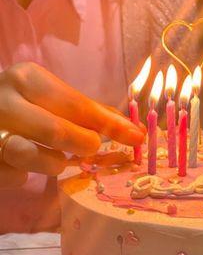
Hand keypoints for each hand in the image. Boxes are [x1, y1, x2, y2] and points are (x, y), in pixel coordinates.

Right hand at [0, 62, 144, 186]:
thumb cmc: (22, 103)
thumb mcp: (50, 98)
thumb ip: (88, 112)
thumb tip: (132, 129)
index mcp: (26, 78)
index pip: (77, 104)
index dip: (110, 124)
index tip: (136, 137)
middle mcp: (5, 100)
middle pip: (57, 130)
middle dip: (84, 144)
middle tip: (92, 147)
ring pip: (34, 156)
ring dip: (54, 163)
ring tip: (55, 158)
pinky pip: (15, 176)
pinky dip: (26, 175)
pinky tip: (22, 164)